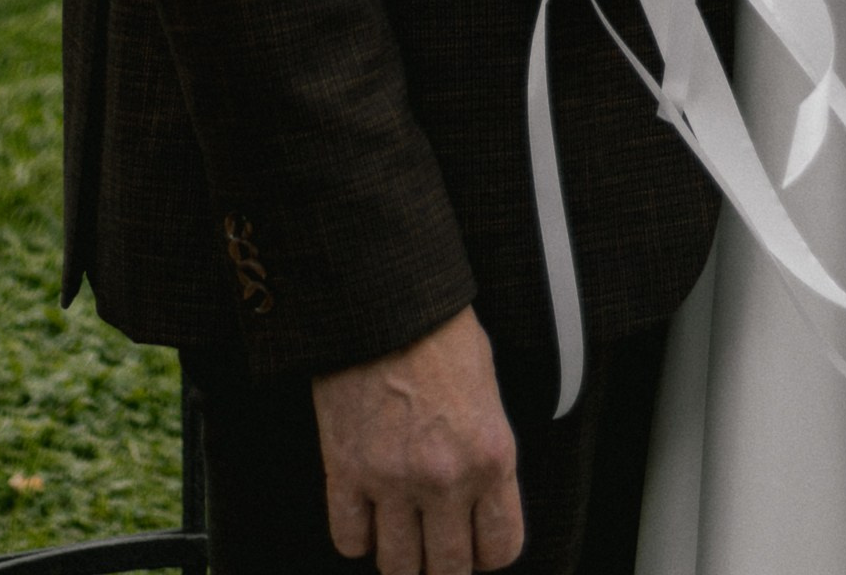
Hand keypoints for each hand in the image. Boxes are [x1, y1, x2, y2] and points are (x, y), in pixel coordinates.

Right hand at [311, 304, 522, 574]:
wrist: (383, 298)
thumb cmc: (440, 332)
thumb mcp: (487, 388)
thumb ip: (486, 450)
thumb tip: (481, 494)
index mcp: (492, 456)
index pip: (500, 549)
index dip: (486, 554)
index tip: (475, 544)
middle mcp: (446, 479)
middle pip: (447, 570)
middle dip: (443, 567)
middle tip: (435, 548)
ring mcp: (392, 480)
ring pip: (398, 567)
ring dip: (400, 558)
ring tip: (400, 535)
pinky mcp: (345, 471)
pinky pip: (349, 541)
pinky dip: (357, 537)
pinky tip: (365, 514)